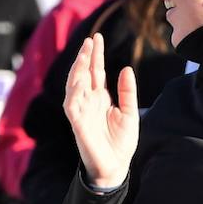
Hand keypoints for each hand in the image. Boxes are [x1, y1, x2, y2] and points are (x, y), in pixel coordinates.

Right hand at [63, 34, 137, 189]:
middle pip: (85, 74)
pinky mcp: (78, 124)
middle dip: (86, 57)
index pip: (96, 71)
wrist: (117, 166)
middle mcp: (89, 101)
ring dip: (78, 69)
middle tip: (91, 39)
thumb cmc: (121, 141)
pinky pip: (72, 105)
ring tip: (85, 54)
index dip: (95, 55)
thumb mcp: (130, 112)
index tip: (97, 37)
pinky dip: (74, 92)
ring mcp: (82, 111)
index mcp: (101, 98)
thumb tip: (126, 68)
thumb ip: (127, 92)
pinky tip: (80, 79)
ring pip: (75, 86)